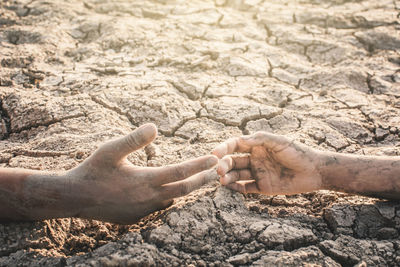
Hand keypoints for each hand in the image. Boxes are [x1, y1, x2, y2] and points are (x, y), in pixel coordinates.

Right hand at [67, 123, 217, 223]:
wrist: (74, 198)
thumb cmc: (92, 171)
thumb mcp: (110, 150)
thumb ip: (133, 139)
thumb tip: (154, 127)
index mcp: (146, 180)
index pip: (180, 172)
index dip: (199, 165)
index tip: (215, 158)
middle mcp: (149, 198)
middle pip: (184, 189)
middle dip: (203, 179)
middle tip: (218, 171)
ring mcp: (143, 210)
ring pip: (172, 200)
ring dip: (186, 189)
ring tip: (198, 180)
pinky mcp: (136, 218)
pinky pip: (158, 207)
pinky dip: (167, 198)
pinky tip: (168, 192)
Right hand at [212, 132, 321, 194]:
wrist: (315, 171)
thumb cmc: (298, 152)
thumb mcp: (279, 141)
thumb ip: (259, 139)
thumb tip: (239, 140)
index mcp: (256, 145)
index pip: (235, 145)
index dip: (223, 148)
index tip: (214, 153)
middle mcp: (254, 158)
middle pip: (233, 161)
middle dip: (224, 165)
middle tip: (219, 171)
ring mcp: (257, 173)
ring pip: (236, 174)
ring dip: (227, 176)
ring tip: (222, 180)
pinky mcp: (262, 186)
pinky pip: (245, 187)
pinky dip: (235, 188)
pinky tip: (229, 187)